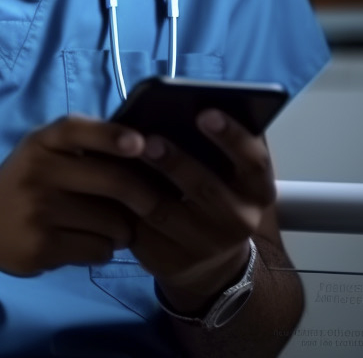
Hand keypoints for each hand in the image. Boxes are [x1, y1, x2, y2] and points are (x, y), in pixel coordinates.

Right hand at [0, 115, 162, 276]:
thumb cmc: (27, 180)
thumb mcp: (43, 151)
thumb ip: (82, 145)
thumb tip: (145, 148)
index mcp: (41, 142)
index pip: (78, 130)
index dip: (112, 135)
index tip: (140, 144)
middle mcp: (38, 171)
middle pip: (112, 181)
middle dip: (144, 195)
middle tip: (153, 204)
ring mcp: (38, 211)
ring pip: (111, 221)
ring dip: (122, 229)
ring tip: (110, 226)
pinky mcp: (41, 247)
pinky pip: (98, 249)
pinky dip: (104, 248)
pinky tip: (89, 242)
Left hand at [129, 110, 275, 312]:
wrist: (210, 259)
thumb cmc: (215, 192)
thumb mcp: (229, 171)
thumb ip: (218, 144)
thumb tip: (186, 102)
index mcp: (257, 190)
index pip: (254, 162)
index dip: (232, 136)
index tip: (205, 112)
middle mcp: (237, 221)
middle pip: (207, 190)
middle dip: (177, 162)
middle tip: (151, 138)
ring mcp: (202, 246)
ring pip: (166, 213)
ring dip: (141, 183)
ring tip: (123, 156)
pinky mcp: (168, 261)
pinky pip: (140, 230)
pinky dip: (121, 204)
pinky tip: (105, 181)